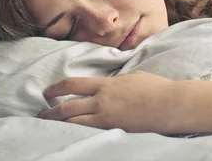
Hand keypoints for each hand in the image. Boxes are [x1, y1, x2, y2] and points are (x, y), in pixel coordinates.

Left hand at [38, 71, 177, 132]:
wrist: (169, 104)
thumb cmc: (156, 88)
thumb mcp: (133, 77)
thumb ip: (117, 81)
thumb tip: (111, 85)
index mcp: (106, 84)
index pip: (73, 84)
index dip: (56, 88)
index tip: (47, 92)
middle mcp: (102, 100)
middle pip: (67, 107)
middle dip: (50, 112)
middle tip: (41, 115)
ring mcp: (107, 118)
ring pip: (74, 122)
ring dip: (60, 125)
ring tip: (50, 127)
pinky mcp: (114, 130)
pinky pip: (89, 132)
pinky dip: (77, 132)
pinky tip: (71, 134)